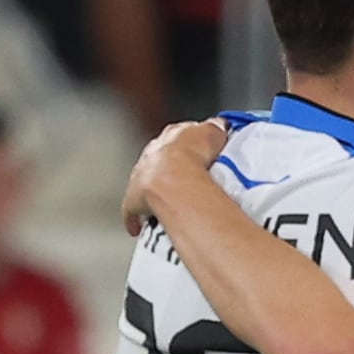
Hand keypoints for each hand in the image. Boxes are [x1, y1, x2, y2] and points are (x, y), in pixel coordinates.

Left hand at [123, 119, 226, 234]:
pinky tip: (140, 228)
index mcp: (171, 136)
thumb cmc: (194, 155)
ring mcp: (141, 176)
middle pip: (158, 159)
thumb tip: (221, 126)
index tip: (196, 155)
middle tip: (182, 181)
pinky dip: (136, 219)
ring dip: (153, 191)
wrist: (173, 177)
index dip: (187, 146)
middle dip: (167, 168)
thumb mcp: (212, 133)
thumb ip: (214, 128)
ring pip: (145, 182)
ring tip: (166, 204)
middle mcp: (152, 154)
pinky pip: (133, 211)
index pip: (178, 136)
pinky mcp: (133, 200)